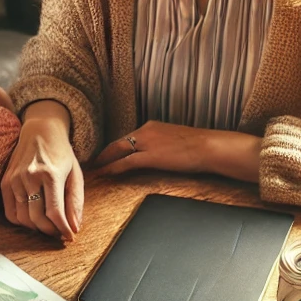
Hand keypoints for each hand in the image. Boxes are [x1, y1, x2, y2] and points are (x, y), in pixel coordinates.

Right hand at [1, 101, 82, 240]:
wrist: (40, 131)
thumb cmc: (61, 154)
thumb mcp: (75, 175)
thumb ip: (75, 202)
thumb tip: (74, 228)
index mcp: (51, 174)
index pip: (54, 212)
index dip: (63, 229)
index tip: (69, 237)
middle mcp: (30, 177)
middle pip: (37, 219)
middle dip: (51, 231)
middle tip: (60, 232)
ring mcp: (15, 179)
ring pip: (23, 219)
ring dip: (37, 228)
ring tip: (48, 225)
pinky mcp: (5, 182)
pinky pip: (10, 213)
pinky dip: (22, 222)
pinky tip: (33, 218)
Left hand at [93, 121, 211, 175]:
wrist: (210, 147)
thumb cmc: (200, 147)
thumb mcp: (176, 141)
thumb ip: (162, 145)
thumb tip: (159, 155)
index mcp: (152, 126)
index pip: (127, 137)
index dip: (114, 148)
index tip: (104, 155)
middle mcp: (146, 130)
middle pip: (117, 143)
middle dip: (103, 153)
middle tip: (90, 162)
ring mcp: (147, 143)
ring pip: (117, 151)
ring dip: (103, 161)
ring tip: (92, 170)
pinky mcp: (150, 156)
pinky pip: (125, 162)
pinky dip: (112, 168)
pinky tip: (104, 174)